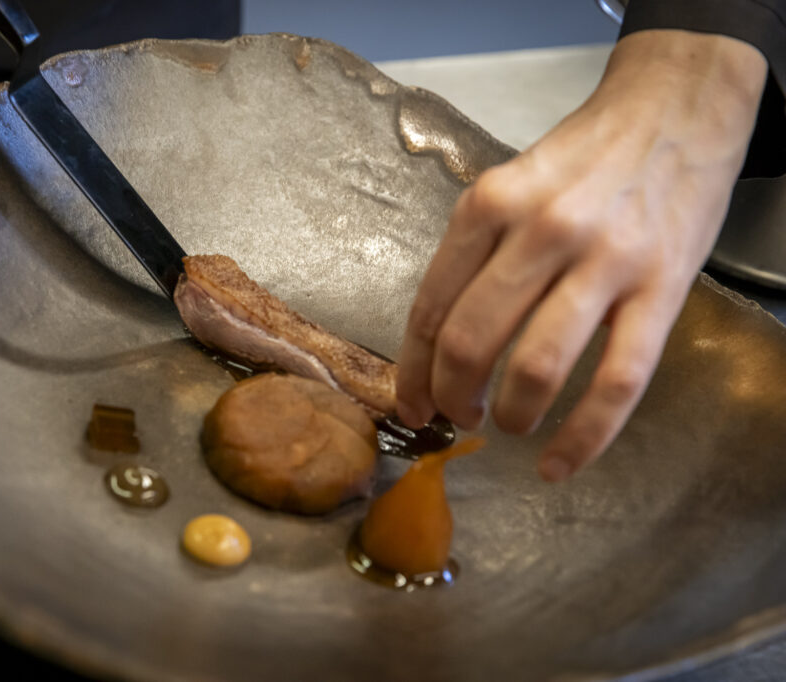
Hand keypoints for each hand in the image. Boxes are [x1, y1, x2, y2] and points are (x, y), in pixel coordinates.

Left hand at [397, 30, 766, 480]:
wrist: (676, 111)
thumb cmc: (581, 159)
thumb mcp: (508, 185)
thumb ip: (474, 254)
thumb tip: (440, 342)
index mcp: (488, 206)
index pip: (430, 307)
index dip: (413, 370)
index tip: (411, 403)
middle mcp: (538, 231)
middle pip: (471, 341)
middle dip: (453, 397)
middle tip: (460, 415)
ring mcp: (604, 261)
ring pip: (536, 366)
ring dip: (511, 415)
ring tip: (507, 426)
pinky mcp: (662, 289)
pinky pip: (616, 382)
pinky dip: (584, 437)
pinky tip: (558, 464)